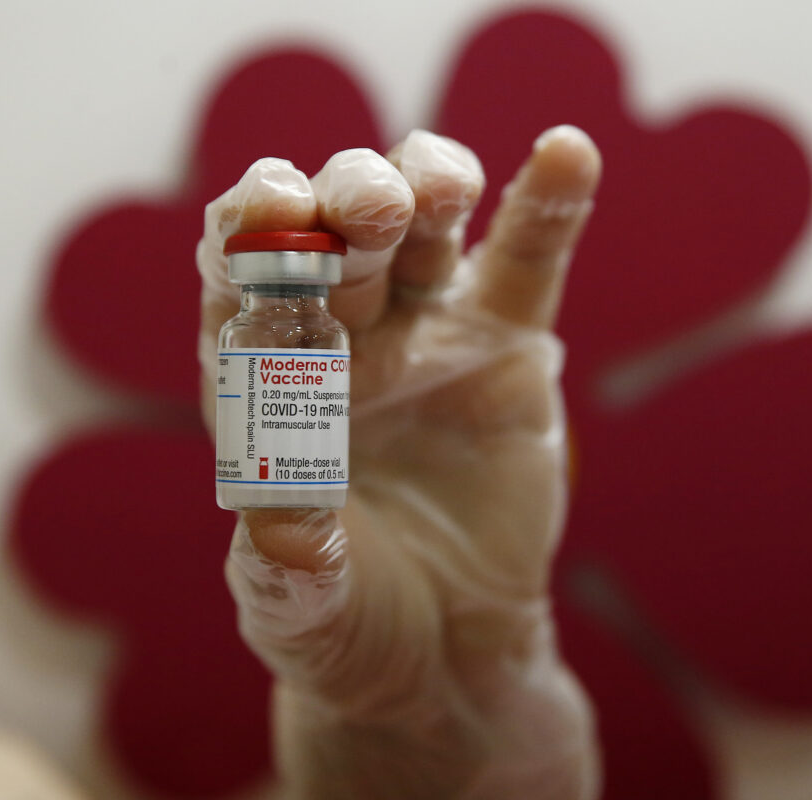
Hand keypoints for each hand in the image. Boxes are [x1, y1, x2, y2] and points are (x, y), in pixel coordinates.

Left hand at [196, 126, 601, 798]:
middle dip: (349, 202)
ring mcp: (427, 328)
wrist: (444, 653)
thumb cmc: (348, 621)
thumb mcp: (303, 598)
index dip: (252, 233)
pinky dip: (548, 207)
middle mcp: (340, 331)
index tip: (271, 213)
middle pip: (337, 230)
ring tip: (440, 187)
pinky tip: (568, 154)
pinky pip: (527, 261)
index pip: (242, 275)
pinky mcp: (507, 344)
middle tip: (368, 214)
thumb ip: (286, 554)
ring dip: (429, 182)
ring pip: (425, 223)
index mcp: (263, 372)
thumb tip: (276, 511)